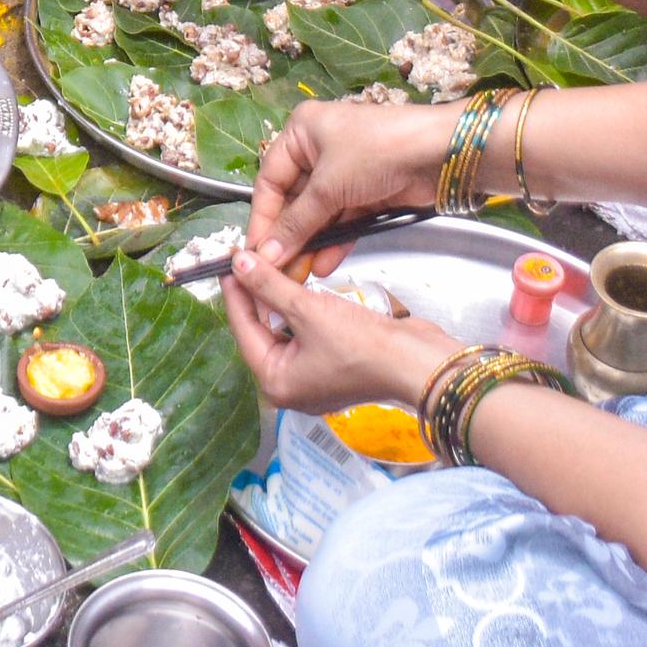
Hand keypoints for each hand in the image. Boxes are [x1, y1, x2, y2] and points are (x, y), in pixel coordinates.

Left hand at [223, 245, 459, 412]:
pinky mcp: (335, 365)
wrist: (417, 362)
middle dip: (257, 296)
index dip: (235, 292)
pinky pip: (307, 334)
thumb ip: (270, 286)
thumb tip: (239, 264)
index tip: (229, 262)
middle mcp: (291, 385)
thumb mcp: (307, 310)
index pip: (243, 329)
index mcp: (276, 382)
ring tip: (271, 267)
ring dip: (280, 301)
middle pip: (262, 332)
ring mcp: (314, 377)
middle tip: (249, 261)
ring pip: (285, 331)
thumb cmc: (363, 346)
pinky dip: (301, 311)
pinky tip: (299, 287)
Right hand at [246, 95, 456, 262]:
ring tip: (298, 275)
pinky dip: (333, 241)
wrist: (439, 153)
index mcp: (302, 133)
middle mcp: (319, 150)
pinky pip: (342, 220)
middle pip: (294, 199)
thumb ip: (296, 224)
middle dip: (288, 235)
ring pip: (318, 214)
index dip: (263, 218)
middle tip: (277, 270)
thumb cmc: (375, 153)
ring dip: (310, 243)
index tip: (255, 252)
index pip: (270, 181)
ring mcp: (345, 172)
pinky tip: (322, 265)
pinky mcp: (367, 192)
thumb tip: (265, 255)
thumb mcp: (328, 187)